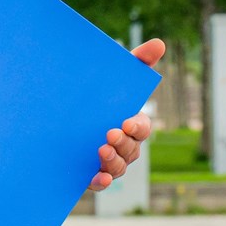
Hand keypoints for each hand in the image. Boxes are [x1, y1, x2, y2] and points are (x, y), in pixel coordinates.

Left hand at [88, 38, 163, 191]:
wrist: (66, 111)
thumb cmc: (102, 94)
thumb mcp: (118, 75)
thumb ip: (138, 61)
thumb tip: (159, 43)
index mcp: (132, 125)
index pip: (142, 128)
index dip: (138, 127)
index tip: (127, 122)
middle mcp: (124, 146)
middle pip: (131, 150)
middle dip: (123, 144)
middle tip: (110, 134)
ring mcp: (109, 161)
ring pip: (119, 167)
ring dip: (114, 161)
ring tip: (102, 151)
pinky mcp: (92, 173)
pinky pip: (101, 182)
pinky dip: (103, 182)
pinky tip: (99, 178)